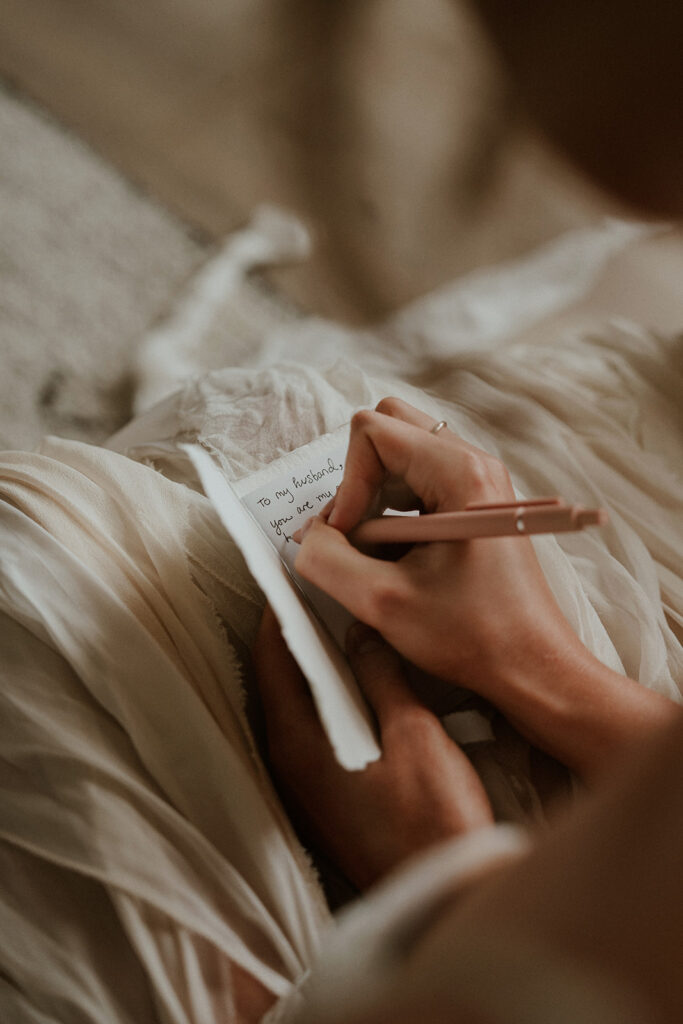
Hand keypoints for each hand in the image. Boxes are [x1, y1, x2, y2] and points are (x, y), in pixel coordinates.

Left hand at [252, 605, 492, 890]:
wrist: (443, 891)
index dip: (279, 613)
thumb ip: (382, 678)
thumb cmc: (431, 818)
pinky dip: (329, 696)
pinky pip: (317, 729)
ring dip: (314, 665)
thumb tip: (361, 634)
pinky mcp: (327, 795)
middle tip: (322, 590)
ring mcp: (306, 783)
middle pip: (281, 681)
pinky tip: (360, 681)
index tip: (290, 576)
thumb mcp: (414, 735)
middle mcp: (290, 762)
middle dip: (297, 633)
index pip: (272, 660)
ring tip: (341, 622)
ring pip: (299, 705)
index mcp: (299, 742)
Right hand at [294, 398, 675, 781]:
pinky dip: (394, 513)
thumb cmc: (473, 635)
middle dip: (358, 479)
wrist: (531, 666)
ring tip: (377, 554)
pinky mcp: (474, 504)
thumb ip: (326, 560)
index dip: (347, 484)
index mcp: (460, 473)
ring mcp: (477, 482)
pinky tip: (399, 560)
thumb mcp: (382, 603)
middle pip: (389, 429)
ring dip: (375, 499)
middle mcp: (473, 464)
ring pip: (401, 456)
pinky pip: (418, 483)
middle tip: (357, 534)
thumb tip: (306, 536)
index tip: (349, 537)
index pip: (372, 433)